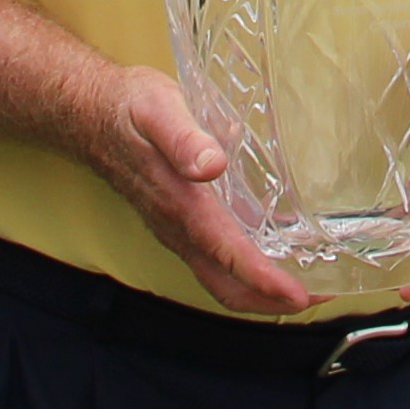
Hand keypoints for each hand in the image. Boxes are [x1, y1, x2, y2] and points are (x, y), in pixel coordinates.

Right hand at [80, 64, 324, 316]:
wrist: (89, 114)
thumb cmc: (127, 109)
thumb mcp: (158, 108)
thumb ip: (183, 138)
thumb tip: (210, 164)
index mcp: (179, 203)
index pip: (226, 254)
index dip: (263, 279)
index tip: (299, 295)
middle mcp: (177, 227)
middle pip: (225, 284)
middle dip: (270, 300)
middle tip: (320, 297)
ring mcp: (177, 229)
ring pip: (220, 277)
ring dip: (261, 290)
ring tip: (307, 284)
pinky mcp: (180, 221)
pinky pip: (215, 258)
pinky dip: (247, 268)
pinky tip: (276, 250)